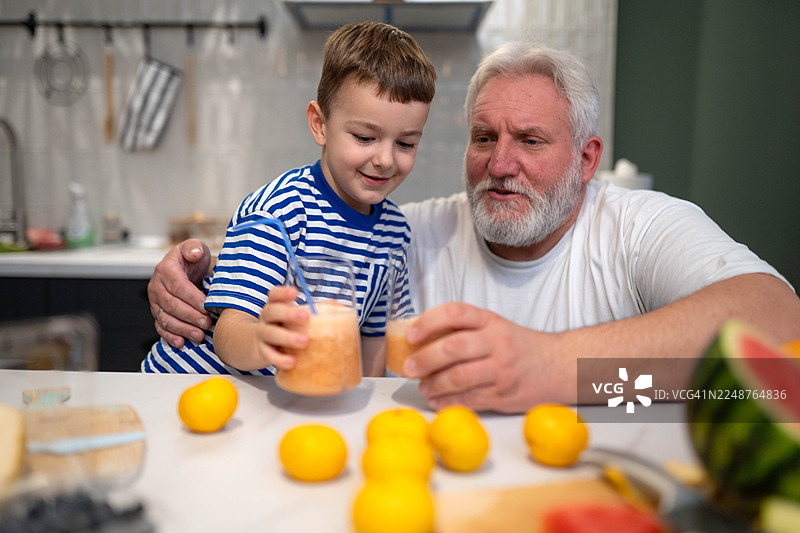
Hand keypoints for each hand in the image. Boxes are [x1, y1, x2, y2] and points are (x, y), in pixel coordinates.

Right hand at [148, 239, 211, 347]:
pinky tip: (181, 343)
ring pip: (166, 318)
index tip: (207, 306)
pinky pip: (161, 327)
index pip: (178, 286)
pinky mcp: (158, 313)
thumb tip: (194, 253)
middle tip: (207, 323)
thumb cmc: (194, 260)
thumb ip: (195, 248)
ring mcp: (156, 302)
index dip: (192, 298)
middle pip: (171, 305)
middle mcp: (157, 286)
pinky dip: (170, 337)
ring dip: (182, 329)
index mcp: (166, 269)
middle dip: (190, 316)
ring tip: (199, 336)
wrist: (190, 269)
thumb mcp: (197, 248)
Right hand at [214, 286, 309, 370]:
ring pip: (270, 333)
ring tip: (304, 342)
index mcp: (276, 307)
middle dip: (288, 313)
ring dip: (287, 337)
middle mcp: (267, 319)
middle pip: (272, 311)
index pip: (274, 295)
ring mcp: (263, 335)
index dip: (283, 293)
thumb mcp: (292, 318)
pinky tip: (291, 362)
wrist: (249, 345)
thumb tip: (339, 306)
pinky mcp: (262, 352)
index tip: (294, 293)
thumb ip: (313, 311)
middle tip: (305, 317)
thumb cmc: (280, 328)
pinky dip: (279, 359)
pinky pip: (269, 355)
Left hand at [403, 303, 571, 413]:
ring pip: (459, 377)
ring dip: (434, 384)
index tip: (411, 335)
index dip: (428, 322)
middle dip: (425, 359)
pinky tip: (438, 401)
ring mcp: (501, 369)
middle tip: (408, 367)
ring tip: (423, 387)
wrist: (559, 366)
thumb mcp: (495, 328)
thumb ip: (465, 331)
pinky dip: (448, 402)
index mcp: (491, 321)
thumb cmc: (518, 347)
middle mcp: (497, 342)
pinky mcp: (504, 394)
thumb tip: (421, 342)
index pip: (455, 312)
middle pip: (453, 347)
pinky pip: (469, 399)